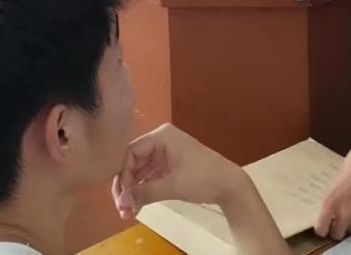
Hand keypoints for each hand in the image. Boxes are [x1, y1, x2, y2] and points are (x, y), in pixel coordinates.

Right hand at [112, 124, 247, 219]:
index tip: (122, 196)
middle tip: (121, 208)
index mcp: (162, 136)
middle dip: (127, 186)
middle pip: (133, 163)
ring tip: (127, 213)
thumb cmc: (204, 178)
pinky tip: (136, 208)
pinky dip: (143, 192)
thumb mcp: (173, 186)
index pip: (131, 152)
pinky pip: (149, 178)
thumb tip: (122, 201)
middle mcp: (161, 142)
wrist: (229, 185)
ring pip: (140, 172)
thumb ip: (145, 192)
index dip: (124, 175)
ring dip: (133, 192)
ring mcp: (165, 154)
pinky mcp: (169, 167)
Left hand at [315, 139, 350, 239]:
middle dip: (338, 228)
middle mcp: (344, 213)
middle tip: (341, 217)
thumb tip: (332, 210)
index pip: (321, 229)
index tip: (325, 224)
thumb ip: (334, 198)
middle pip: (337, 234)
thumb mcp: (337, 180)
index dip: (323, 228)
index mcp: (330, 202)